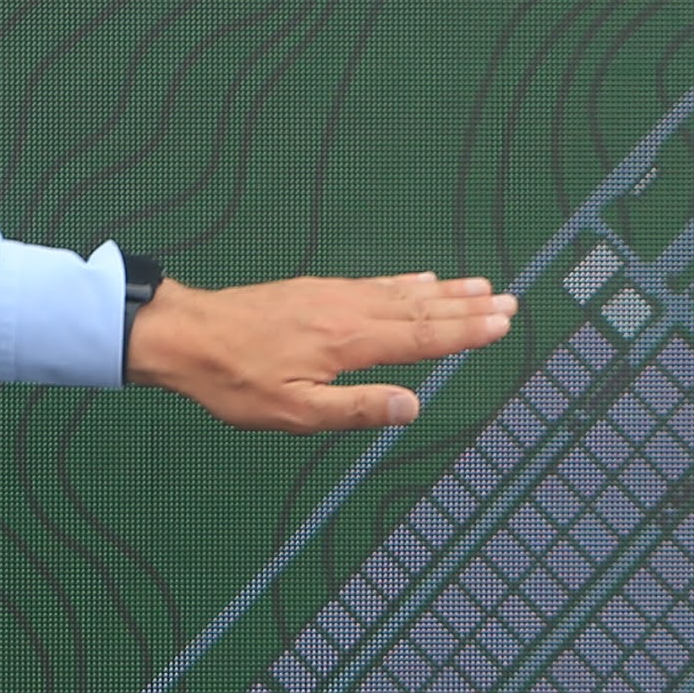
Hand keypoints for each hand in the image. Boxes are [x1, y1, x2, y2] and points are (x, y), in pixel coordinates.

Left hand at [128, 271, 516, 432]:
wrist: (185, 335)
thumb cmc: (233, 381)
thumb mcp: (295, 413)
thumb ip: (357, 409)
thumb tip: (412, 407)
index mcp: (348, 341)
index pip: (422, 337)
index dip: (465, 332)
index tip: (502, 323)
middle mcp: (347, 309)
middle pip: (420, 307)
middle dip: (467, 307)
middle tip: (508, 301)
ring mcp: (331, 294)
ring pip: (401, 290)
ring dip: (444, 290)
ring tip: (480, 286)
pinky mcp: (315, 290)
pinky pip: (375, 282)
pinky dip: (406, 281)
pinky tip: (418, 279)